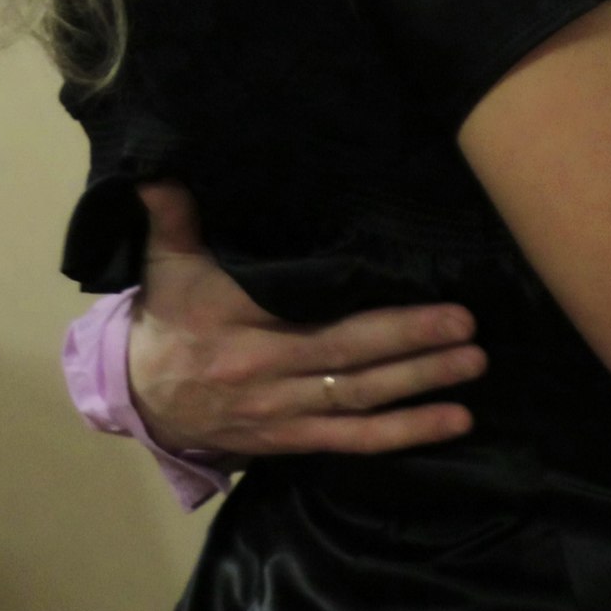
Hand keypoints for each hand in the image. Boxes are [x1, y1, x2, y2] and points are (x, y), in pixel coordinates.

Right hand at [128, 183, 486, 458]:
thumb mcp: (166, 263)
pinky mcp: (290, 442)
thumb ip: (173, 217)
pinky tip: (453, 421)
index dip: (373, 312)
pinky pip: (352, 442)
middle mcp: (265, 372)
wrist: (137, 399)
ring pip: (359, 400)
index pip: (315, 313)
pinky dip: (403, 434)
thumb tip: (159, 169)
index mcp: (239, 322)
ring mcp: (281, 413)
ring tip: (473, 365)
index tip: (426, 288)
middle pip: (349, 357)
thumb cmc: (168, 318)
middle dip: (413, 343)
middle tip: (468, 327)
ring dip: (420, 385)